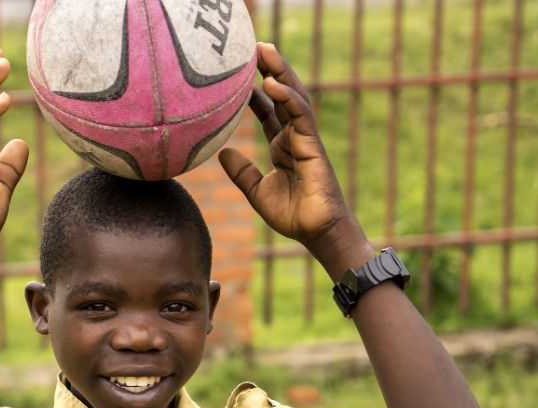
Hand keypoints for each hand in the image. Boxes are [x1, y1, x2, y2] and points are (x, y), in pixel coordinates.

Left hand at [218, 43, 364, 258]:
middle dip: (269, 69)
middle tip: (253, 46)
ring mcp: (305, 139)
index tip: (237, 72)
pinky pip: (300, 115)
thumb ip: (242, 172)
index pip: (268, 109)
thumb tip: (222, 151)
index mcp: (282, 144)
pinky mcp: (313, 146)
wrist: (315, 232)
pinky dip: (287, 98)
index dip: (254, 90)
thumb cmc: (292, 214)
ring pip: (293, 97)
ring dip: (279, 72)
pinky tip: (272, 84)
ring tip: (264, 50)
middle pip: (282, 95)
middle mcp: (294, 136)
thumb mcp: (257, 191)